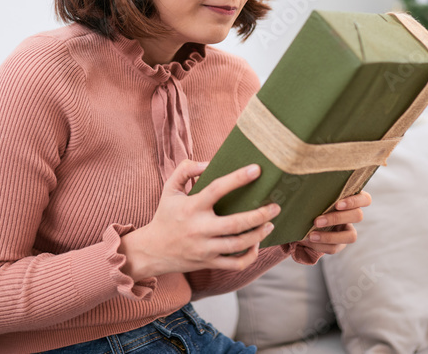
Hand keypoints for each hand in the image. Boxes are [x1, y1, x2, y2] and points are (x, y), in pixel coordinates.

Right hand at [117, 159, 279, 279]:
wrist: (152, 251)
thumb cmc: (165, 215)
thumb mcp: (170, 189)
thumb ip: (185, 170)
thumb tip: (208, 162)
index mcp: (191, 207)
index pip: (217, 189)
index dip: (238, 178)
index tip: (257, 169)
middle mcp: (199, 229)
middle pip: (235, 224)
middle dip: (259, 215)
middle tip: (275, 205)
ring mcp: (205, 249)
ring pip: (239, 245)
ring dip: (259, 234)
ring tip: (271, 223)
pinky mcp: (209, 263)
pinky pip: (235, 264)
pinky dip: (250, 256)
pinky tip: (256, 244)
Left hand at [295, 191, 371, 255]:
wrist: (303, 219)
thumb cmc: (312, 200)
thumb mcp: (316, 195)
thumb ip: (318, 192)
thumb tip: (306, 188)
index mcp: (351, 198)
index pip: (365, 199)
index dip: (354, 202)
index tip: (337, 204)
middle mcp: (353, 215)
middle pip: (358, 216)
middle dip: (337, 218)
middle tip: (317, 221)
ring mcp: (348, 230)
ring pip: (351, 236)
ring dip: (330, 236)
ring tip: (310, 235)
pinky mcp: (340, 244)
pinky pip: (335, 248)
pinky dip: (320, 245)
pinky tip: (308, 240)